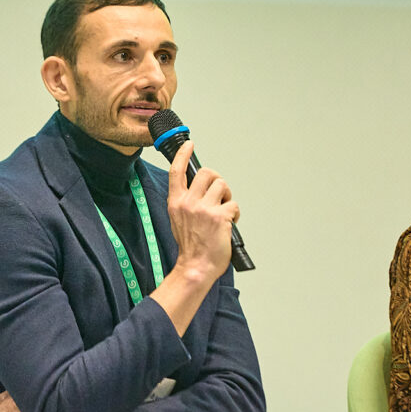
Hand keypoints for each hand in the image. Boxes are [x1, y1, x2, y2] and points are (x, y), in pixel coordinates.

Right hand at [167, 140, 238, 283]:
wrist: (195, 266)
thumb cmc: (190, 245)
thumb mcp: (178, 219)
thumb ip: (185, 201)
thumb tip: (199, 188)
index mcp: (176, 202)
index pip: (176, 172)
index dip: (182, 155)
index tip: (189, 145)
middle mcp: (188, 203)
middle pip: (206, 173)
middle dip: (216, 180)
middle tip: (218, 194)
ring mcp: (204, 209)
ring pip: (222, 185)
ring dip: (226, 197)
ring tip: (223, 211)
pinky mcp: (219, 217)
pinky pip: (233, 204)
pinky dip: (235, 214)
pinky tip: (229, 224)